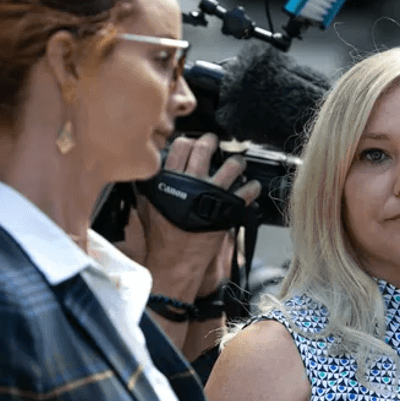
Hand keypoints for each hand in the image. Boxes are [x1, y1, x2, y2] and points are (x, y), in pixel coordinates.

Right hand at [131, 133, 260, 302]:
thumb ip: (151, 186)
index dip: (187, 141)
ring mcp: (213, 194)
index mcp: (171, 180)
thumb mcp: (146, 206)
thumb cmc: (161, 237)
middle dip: (210, 141)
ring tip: (237, 163)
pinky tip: (252, 187)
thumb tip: (150, 171)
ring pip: (232, 166)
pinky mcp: (229, 208)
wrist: (176, 259)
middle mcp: (193, 183)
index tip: (191, 142)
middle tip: (213, 142)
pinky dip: (253, 187)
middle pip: (204, 150)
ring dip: (237, 162)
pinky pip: (248, 191)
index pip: (180, 147)